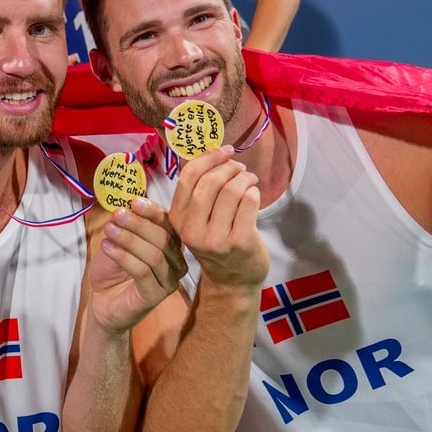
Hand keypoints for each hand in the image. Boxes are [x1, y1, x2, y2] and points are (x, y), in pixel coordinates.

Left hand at [88, 198, 186, 334]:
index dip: (153, 211)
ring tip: (109, 230)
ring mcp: (169, 282)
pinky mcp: (155, 296)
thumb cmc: (113, 271)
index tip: (133, 202)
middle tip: (117, 215)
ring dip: (129, 239)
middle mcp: (176, 263)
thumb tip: (128, 205)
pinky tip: (107, 247)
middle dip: (138, 224)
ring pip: (154, 255)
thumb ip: (128, 225)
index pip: (170, 224)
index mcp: (172, 245)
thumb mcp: (119, 241)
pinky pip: (143, 272)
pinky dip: (123, 256)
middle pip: (164, 238)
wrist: (102, 302)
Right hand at [170, 146, 268, 288]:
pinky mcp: (239, 242)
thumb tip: (214, 153)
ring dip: (245, 178)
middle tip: (240, 169)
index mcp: (177, 219)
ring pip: (232, 190)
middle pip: (210, 182)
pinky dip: (254, 192)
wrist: (232, 280)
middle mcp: (191, 229)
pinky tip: (254, 196)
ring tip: (249, 180)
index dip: (208, 158)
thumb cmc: (216, 242)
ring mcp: (215, 238)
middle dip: (229, 167)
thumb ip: (197, 192)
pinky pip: (249, 202)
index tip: (224, 151)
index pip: (188, 177)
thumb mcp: (195, 221)